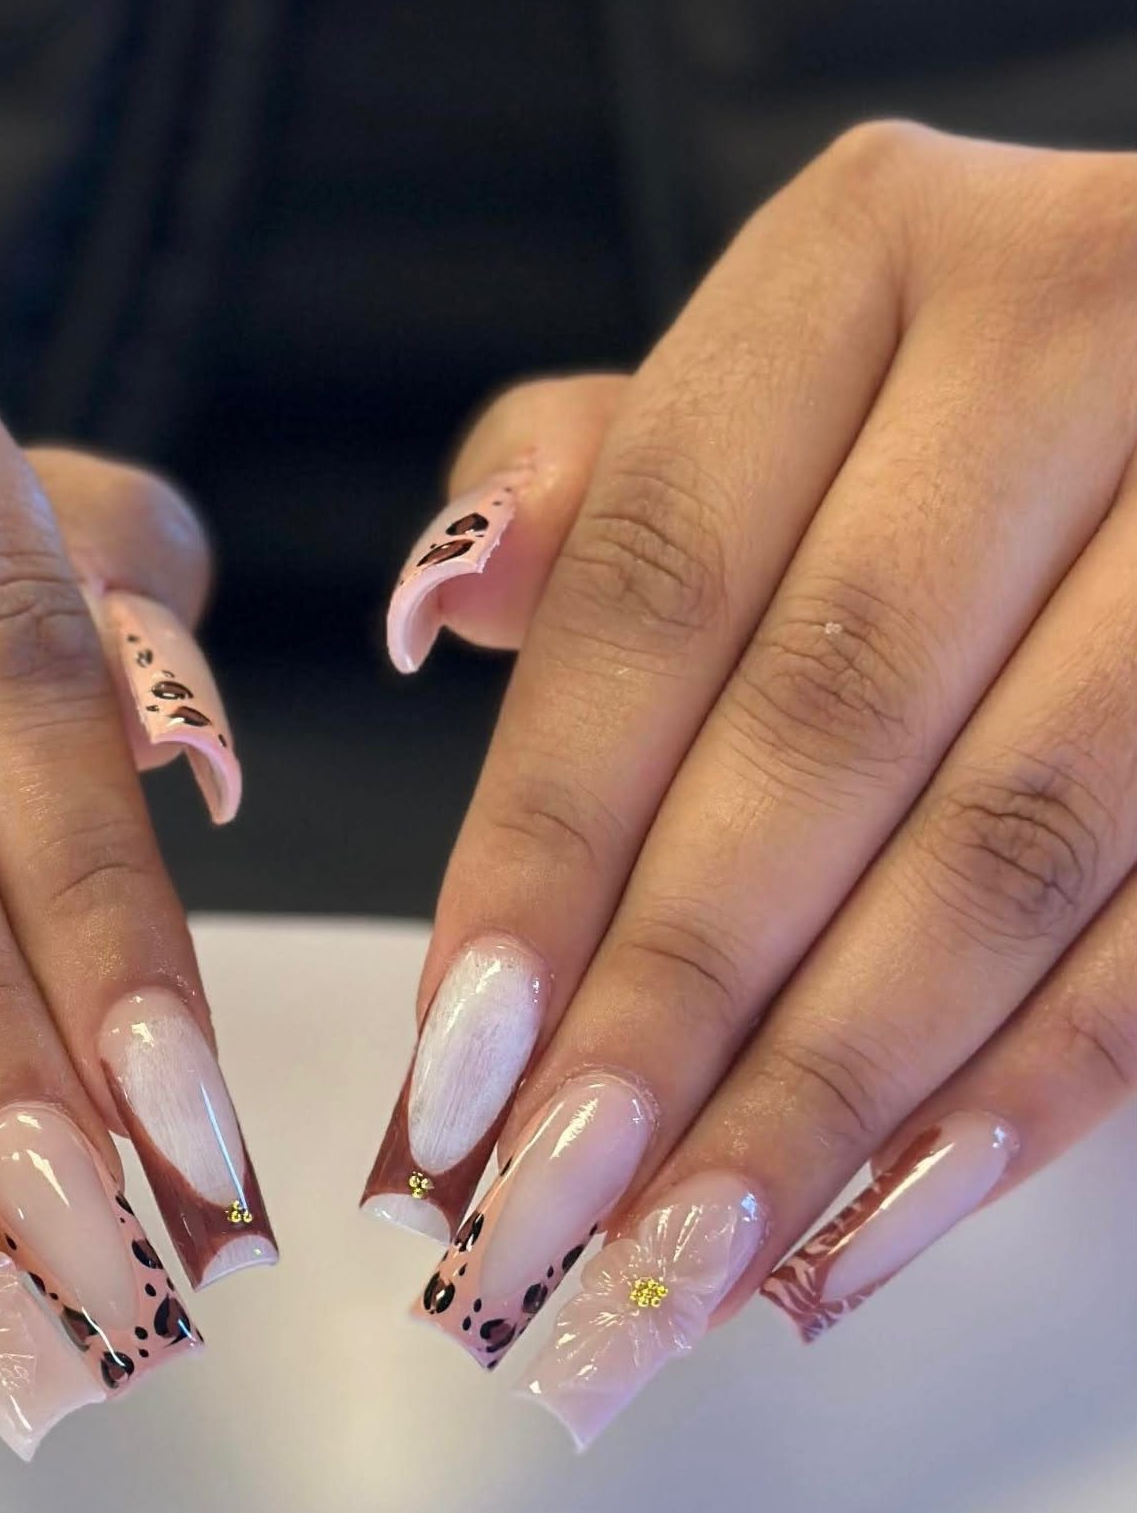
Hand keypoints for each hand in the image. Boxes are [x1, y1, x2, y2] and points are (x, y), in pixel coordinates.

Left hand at [367, 123, 1136, 1442]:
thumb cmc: (932, 405)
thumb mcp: (762, 383)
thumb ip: (596, 485)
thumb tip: (440, 600)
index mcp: (869, 252)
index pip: (656, 588)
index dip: (547, 837)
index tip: (452, 1055)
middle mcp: (1072, 326)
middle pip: (825, 726)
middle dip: (675, 996)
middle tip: (543, 1208)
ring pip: (1012, 839)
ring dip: (835, 1082)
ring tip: (685, 1260)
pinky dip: (1033, 1082)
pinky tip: (887, 1216)